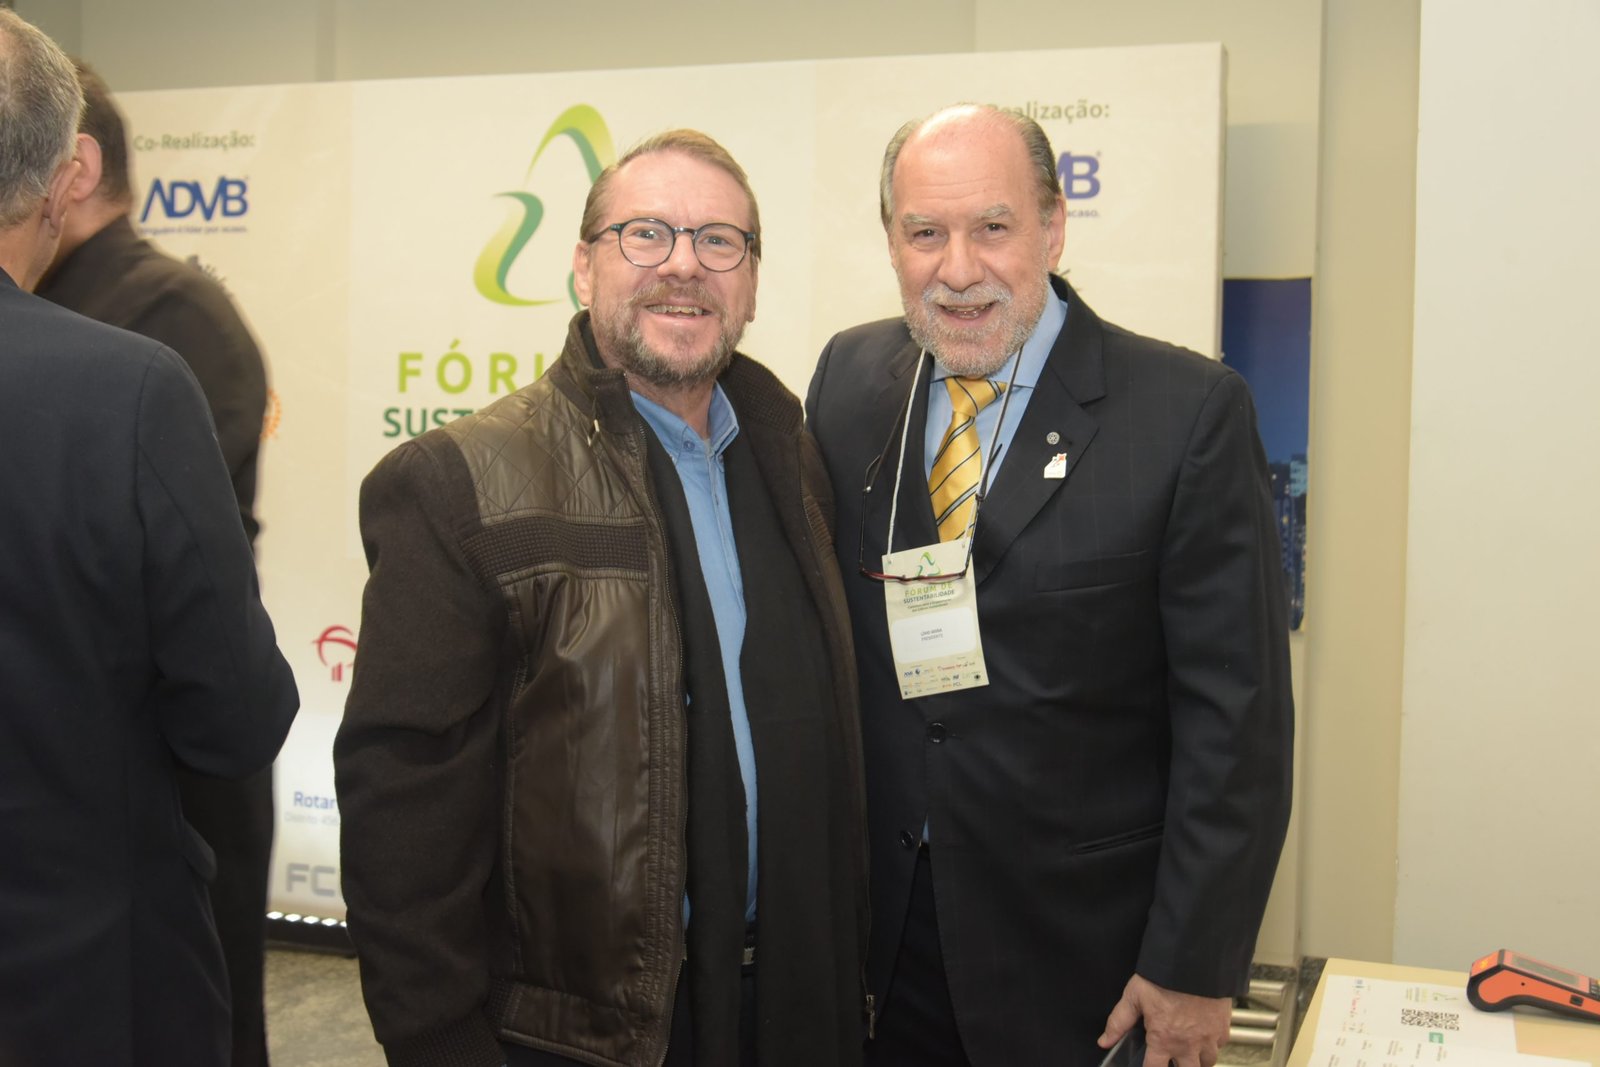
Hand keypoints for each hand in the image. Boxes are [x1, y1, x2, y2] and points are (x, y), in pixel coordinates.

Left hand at [1098, 973, 1231, 1066]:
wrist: (1195, 962)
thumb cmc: (1163, 978)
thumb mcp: (1134, 996)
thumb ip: (1119, 1022)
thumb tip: (1104, 1041)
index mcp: (1163, 1039)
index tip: (1150, 1062)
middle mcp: (1187, 1045)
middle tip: (1172, 1058)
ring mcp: (1208, 1038)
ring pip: (1206, 1063)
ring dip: (1197, 1060)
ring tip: (1188, 1051)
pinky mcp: (1223, 1028)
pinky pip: (1220, 1046)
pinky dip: (1212, 1044)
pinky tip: (1203, 1035)